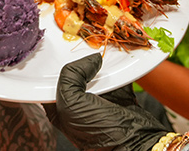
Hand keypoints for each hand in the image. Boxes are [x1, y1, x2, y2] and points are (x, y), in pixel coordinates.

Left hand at [44, 53, 169, 150]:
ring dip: (102, 62)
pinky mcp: (117, 94)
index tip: (62, 50)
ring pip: (96, 71)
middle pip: (76, 72)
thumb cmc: (99, 133)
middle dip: (81, 60)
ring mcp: (98, 97)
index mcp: (60, 108)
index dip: (56, 65)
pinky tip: (117, 61)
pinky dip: (119, 67)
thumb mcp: (71, 104)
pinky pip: (116, 74)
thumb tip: (89, 61)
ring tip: (104, 52)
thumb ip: (69, 77)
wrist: (135, 141)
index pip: (52, 79)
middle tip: (86, 48)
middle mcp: (78, 102)